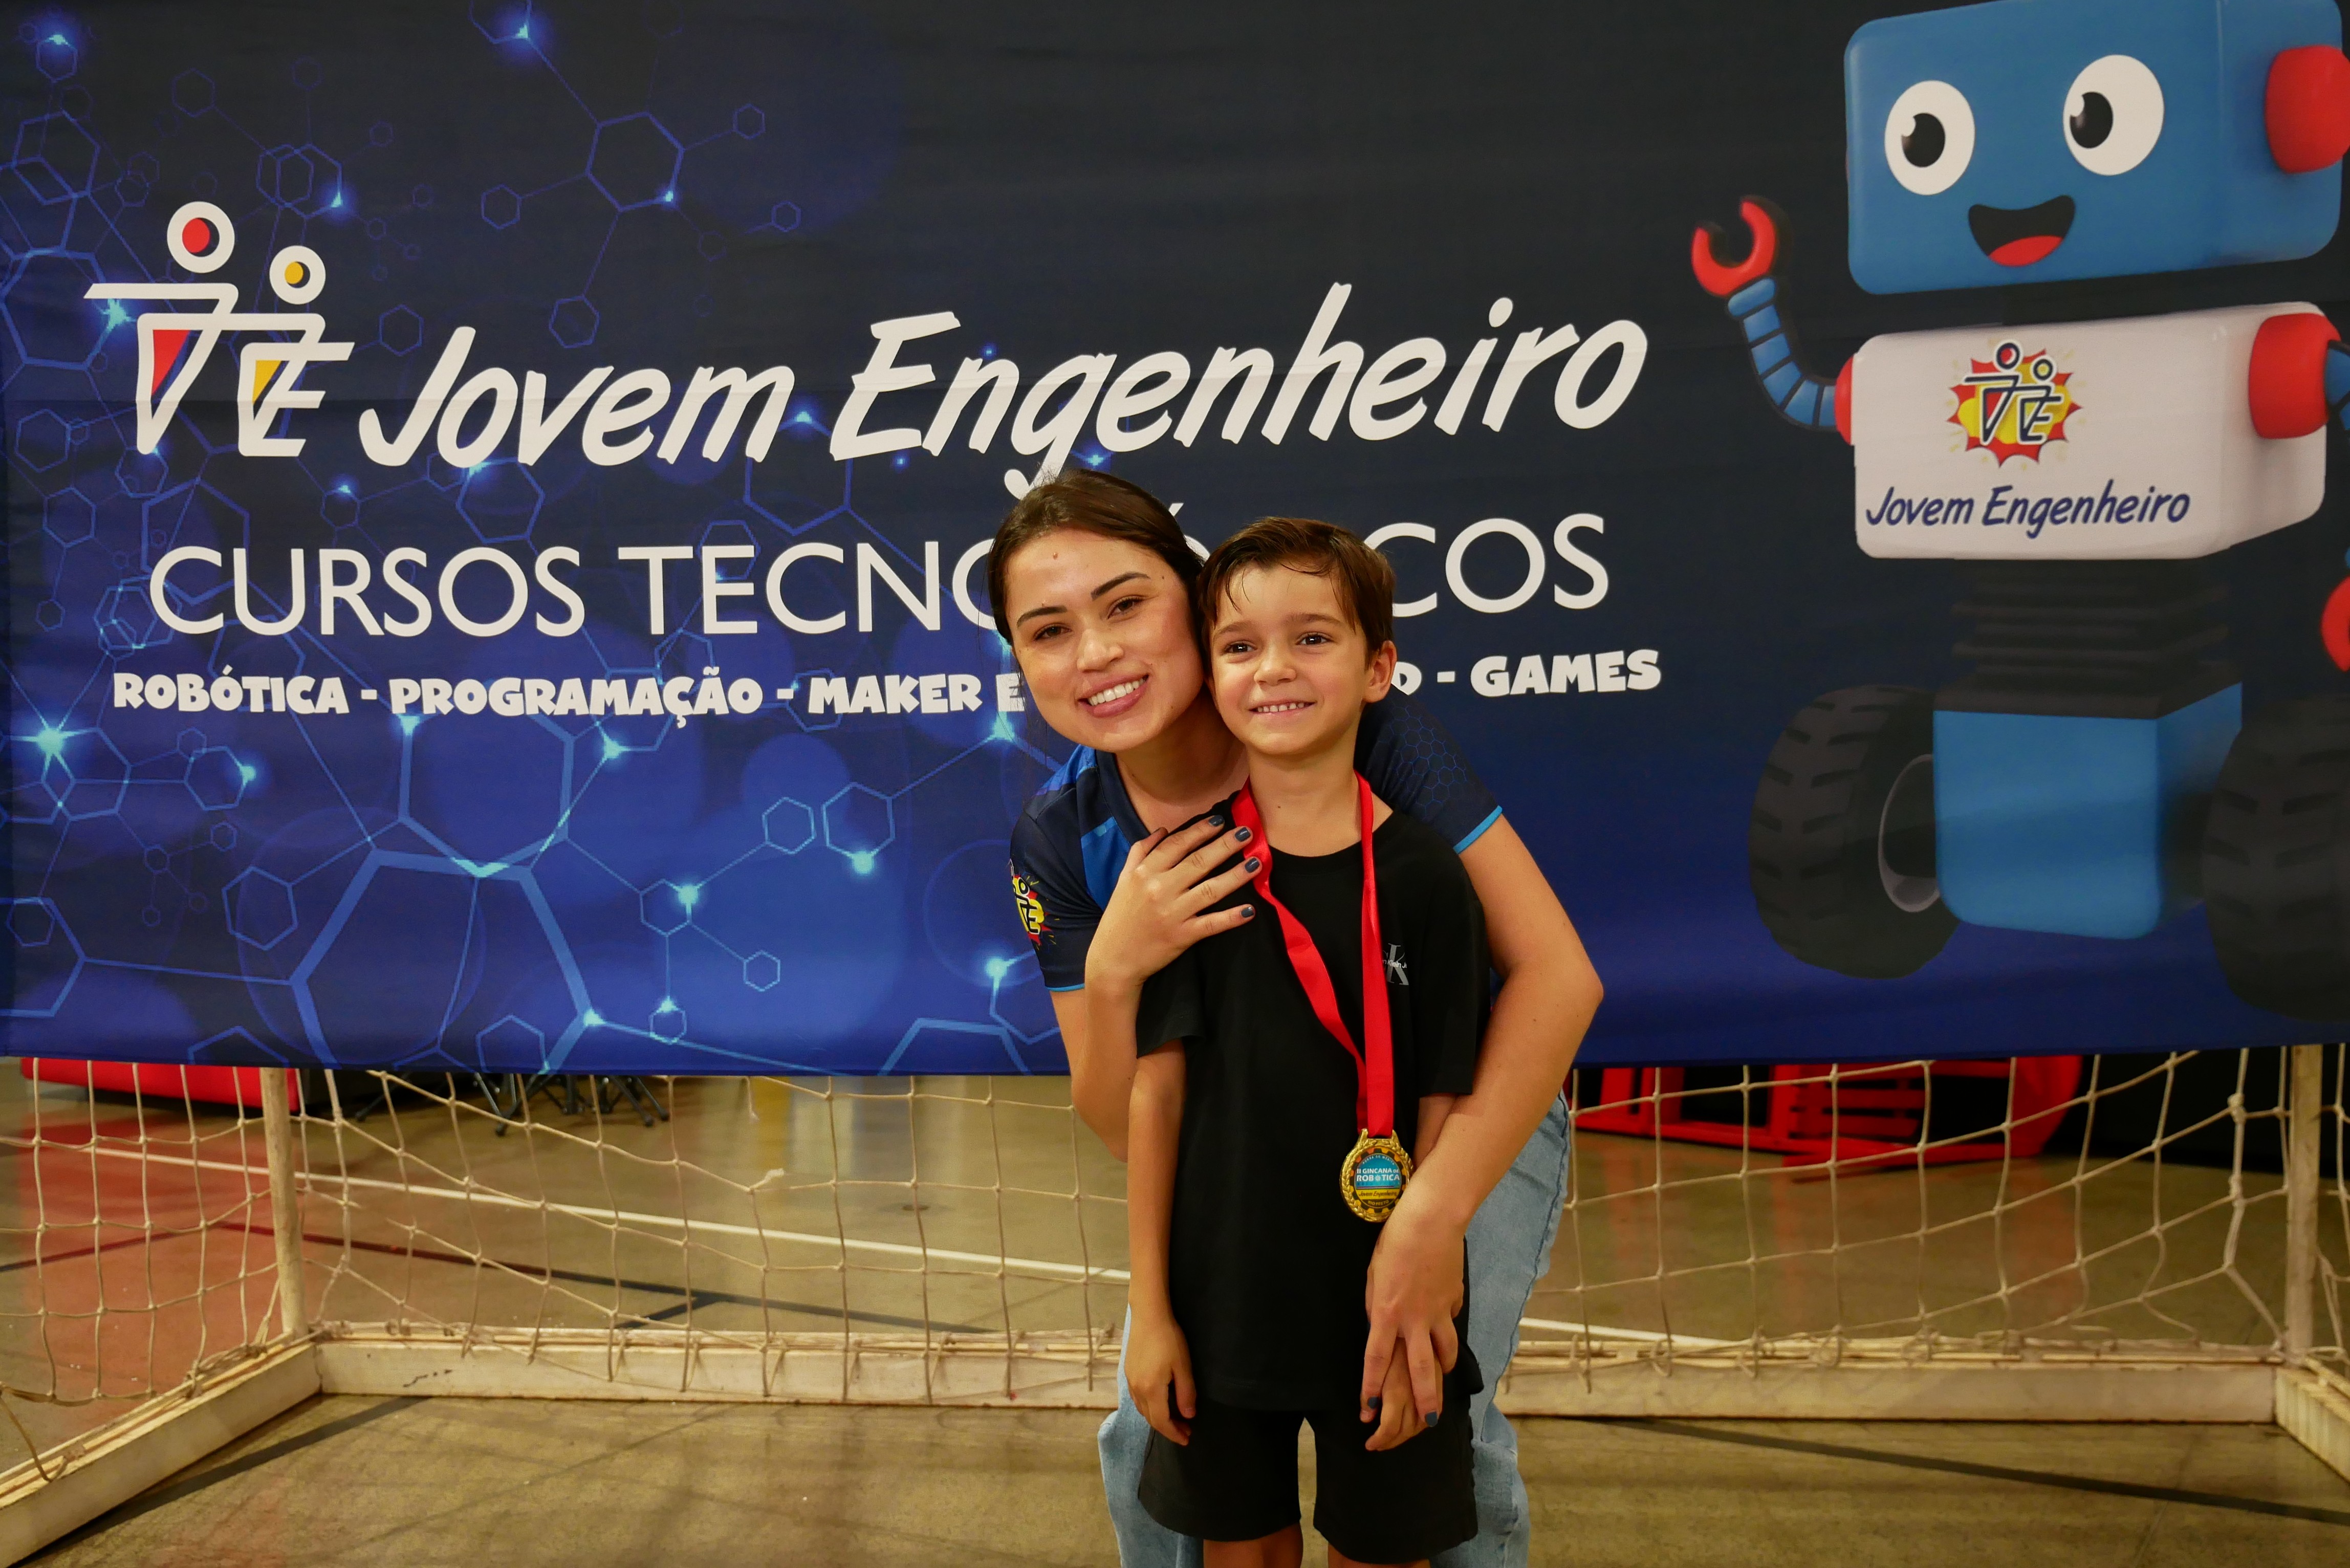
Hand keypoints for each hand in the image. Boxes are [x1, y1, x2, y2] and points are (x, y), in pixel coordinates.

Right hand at [1086, 815, 1257, 989]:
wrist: (1113, 959)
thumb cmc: (1120, 916)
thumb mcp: (1123, 878)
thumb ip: (1140, 851)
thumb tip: (1162, 830)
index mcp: (1145, 872)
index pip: (1177, 845)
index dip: (1200, 831)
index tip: (1220, 820)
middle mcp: (1159, 888)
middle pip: (1198, 862)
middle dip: (1225, 844)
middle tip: (1247, 831)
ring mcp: (1172, 913)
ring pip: (1210, 889)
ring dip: (1236, 875)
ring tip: (1256, 862)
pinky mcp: (1182, 936)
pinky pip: (1210, 924)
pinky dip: (1230, 917)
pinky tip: (1249, 910)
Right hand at [1127, 1310, 1195, 1444]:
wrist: (1148, 1316)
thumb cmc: (1169, 1339)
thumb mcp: (1183, 1366)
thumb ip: (1186, 1393)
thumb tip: (1188, 1416)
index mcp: (1151, 1390)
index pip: (1162, 1421)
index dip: (1175, 1433)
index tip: (1187, 1439)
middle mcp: (1137, 1390)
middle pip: (1151, 1419)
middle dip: (1168, 1428)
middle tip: (1185, 1431)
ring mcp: (1130, 1381)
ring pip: (1143, 1410)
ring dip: (1158, 1418)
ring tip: (1175, 1419)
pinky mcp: (1128, 1372)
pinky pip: (1137, 1399)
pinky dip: (1149, 1408)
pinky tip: (1159, 1402)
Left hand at [1359, 1199, 1463, 1428]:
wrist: (1430, 1219)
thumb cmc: (1393, 1243)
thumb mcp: (1374, 1277)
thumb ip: (1377, 1308)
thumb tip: (1381, 1326)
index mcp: (1385, 1313)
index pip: (1376, 1361)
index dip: (1371, 1389)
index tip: (1369, 1412)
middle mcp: (1412, 1320)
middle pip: (1420, 1371)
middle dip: (1424, 1401)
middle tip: (1429, 1422)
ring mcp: (1437, 1313)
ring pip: (1445, 1354)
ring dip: (1444, 1372)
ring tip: (1442, 1383)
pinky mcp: (1453, 1301)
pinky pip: (1451, 1324)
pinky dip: (1448, 1330)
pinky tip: (1446, 1327)